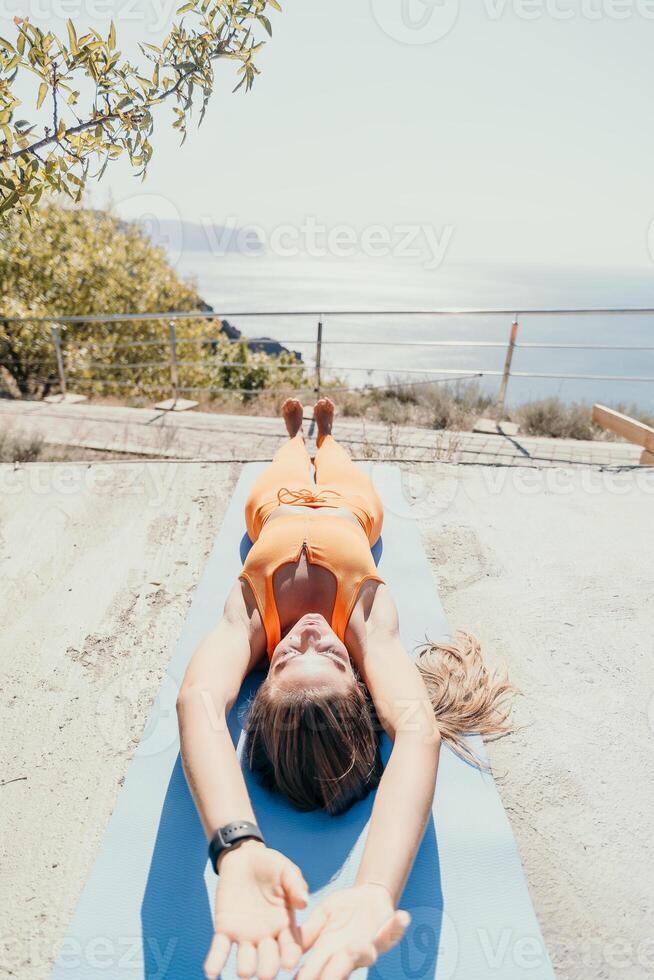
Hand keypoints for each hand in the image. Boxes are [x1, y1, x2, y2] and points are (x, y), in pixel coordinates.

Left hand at [204, 840, 307, 979]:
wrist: (245, 856)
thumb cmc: (271, 865)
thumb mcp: (287, 871)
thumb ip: (296, 885)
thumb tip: (304, 902)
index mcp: (286, 925)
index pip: (291, 946)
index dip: (290, 956)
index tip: (289, 962)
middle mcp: (266, 936)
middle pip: (269, 959)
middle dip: (268, 968)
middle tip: (266, 975)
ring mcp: (245, 935)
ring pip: (245, 958)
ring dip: (245, 967)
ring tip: (244, 973)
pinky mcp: (225, 929)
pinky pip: (220, 949)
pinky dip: (215, 962)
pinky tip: (212, 973)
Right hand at [297, 884, 409, 979]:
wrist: (367, 897)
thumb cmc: (341, 910)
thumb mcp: (322, 916)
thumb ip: (309, 931)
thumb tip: (290, 948)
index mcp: (328, 951)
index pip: (315, 970)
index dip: (307, 977)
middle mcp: (349, 954)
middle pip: (339, 971)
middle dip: (332, 975)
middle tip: (324, 978)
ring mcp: (369, 946)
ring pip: (365, 954)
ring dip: (358, 953)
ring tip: (350, 948)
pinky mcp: (387, 934)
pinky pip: (394, 932)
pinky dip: (398, 926)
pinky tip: (403, 917)